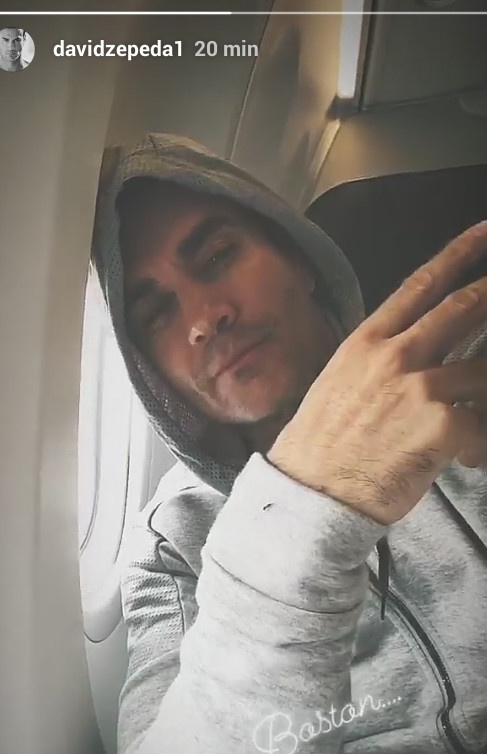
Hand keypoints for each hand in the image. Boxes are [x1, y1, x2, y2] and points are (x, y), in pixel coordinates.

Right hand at [267, 222, 486, 525]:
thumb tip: (414, 356)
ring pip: (483, 370)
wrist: (310, 495)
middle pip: (462, 307)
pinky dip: (478, 446)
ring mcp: (418, 386)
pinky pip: (480, 428)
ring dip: (483, 393)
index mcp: (366, 342)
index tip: (483, 232)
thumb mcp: (340, 386)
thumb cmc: (320, 449)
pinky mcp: (440, 424)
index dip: (459, 253)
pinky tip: (462, 460)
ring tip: (471, 420)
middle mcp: (394, 355)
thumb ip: (378, 362)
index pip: (420, 284)